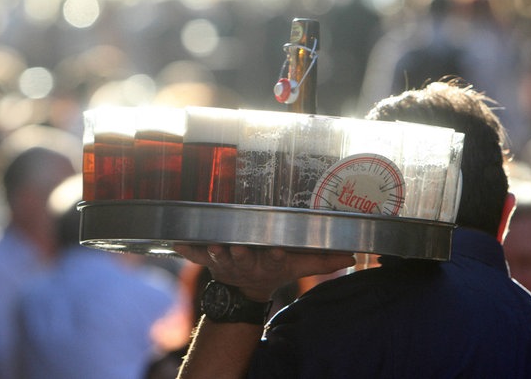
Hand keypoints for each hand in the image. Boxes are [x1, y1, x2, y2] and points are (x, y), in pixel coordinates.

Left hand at [174, 244, 354, 300]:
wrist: (246, 289)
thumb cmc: (275, 268)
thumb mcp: (299, 266)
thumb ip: (324, 261)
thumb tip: (354, 256)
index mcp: (269, 261)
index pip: (274, 258)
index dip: (274, 254)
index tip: (275, 248)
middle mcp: (247, 260)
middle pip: (245, 256)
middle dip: (241, 252)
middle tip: (239, 246)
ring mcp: (226, 260)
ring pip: (219, 255)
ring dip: (215, 251)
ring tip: (212, 243)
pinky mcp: (209, 258)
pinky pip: (194, 253)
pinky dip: (185, 249)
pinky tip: (175, 241)